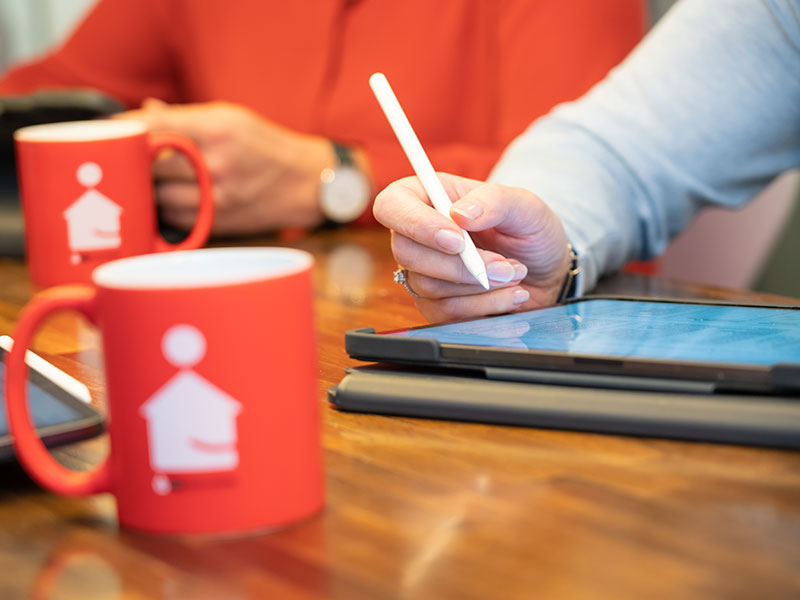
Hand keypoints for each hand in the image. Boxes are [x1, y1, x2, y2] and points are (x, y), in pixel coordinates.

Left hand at [117, 99, 339, 234]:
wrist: (307, 184)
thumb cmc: (268, 146)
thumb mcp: (232, 118)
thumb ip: (186, 118)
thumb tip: (144, 114)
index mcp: (219, 129)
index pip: (156, 127)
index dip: (126, 130)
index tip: (110, 132)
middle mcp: (217, 164)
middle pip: (151, 165)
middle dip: (135, 162)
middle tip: (123, 160)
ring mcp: (218, 197)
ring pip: (158, 197)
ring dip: (147, 190)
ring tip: (145, 182)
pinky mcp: (219, 222)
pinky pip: (175, 218)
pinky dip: (164, 209)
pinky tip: (167, 200)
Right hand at [373, 173, 569, 321]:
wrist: (547, 270)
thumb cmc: (530, 230)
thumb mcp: (523, 205)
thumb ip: (493, 201)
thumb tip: (460, 215)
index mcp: (429, 197)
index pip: (392, 205)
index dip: (416, 224)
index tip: (457, 239)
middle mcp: (418, 234)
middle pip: (406, 252)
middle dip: (458, 265)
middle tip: (502, 266)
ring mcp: (423, 272)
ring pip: (426, 286)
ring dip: (478, 286)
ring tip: (514, 275)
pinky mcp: (434, 304)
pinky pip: (445, 312)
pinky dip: (483, 306)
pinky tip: (509, 294)